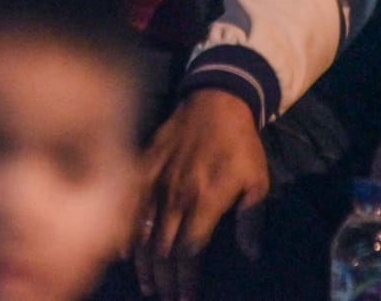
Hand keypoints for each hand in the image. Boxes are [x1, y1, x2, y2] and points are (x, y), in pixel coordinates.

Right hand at [133, 89, 269, 299]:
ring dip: (145, 263)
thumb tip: (250, 254)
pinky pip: (128, 203)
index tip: (186, 300)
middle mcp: (176, 194)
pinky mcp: (144, 166)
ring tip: (149, 285)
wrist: (215, 99)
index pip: (189, 251)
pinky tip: (121, 251)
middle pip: (164, 248)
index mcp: (205, 200)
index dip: (186, 280)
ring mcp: (156, 180)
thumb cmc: (240, 144)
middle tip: (166, 299)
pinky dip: (124, 229)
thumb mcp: (258, 180)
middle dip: (165, 280)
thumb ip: (252, 218)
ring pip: (143, 230)